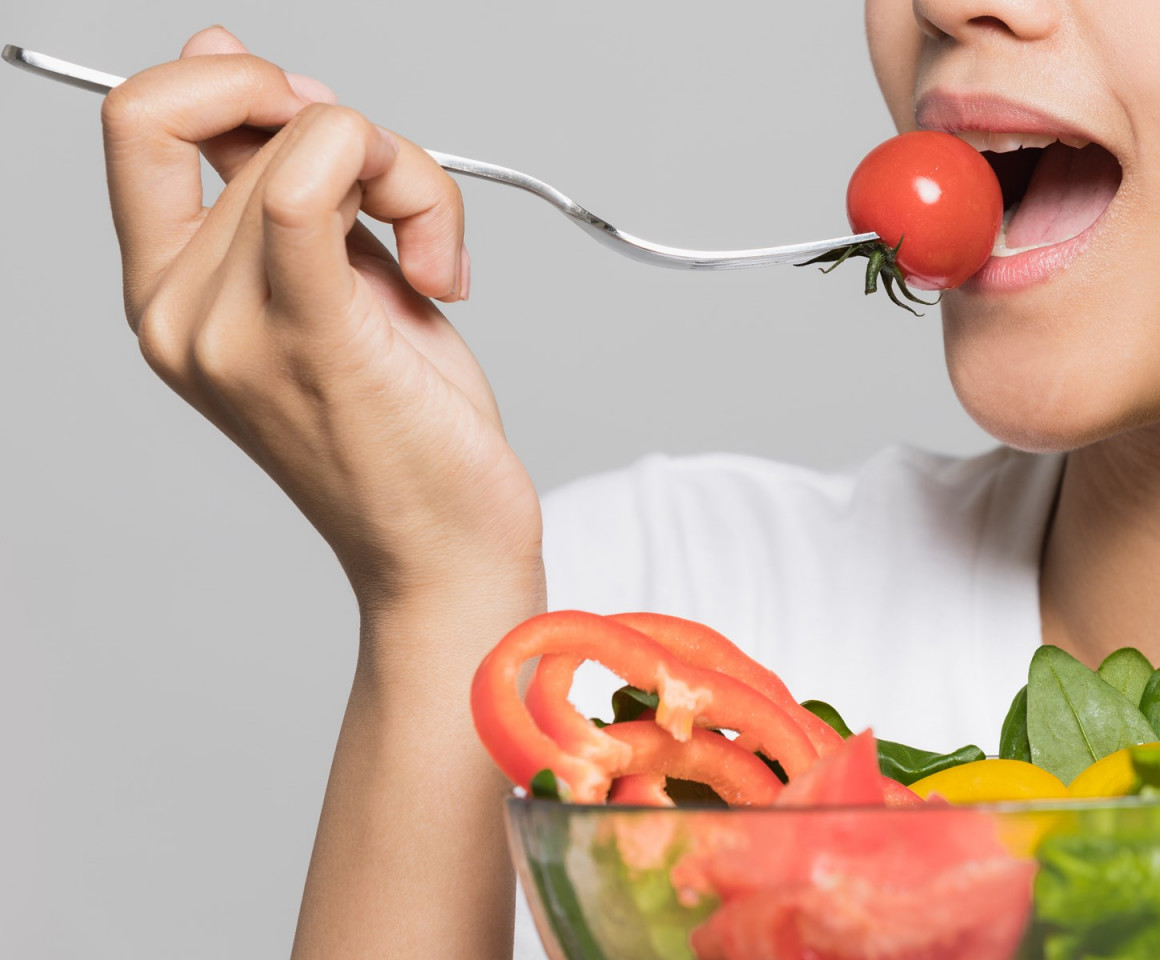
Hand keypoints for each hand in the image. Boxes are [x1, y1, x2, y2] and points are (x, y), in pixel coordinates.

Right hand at [101, 27, 542, 616]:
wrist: (443, 553)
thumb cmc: (403, 429)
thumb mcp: (334, 281)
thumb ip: (278, 177)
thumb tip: (221, 52)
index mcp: (171, 294)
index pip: (143, 119)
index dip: (236, 83)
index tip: (322, 126)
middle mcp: (179, 314)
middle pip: (263, 123)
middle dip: (366, 138)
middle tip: (413, 216)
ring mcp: (230, 333)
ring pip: (317, 144)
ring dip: (412, 178)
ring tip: (437, 267)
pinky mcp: (309, 345)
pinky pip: (307, 191)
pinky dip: (390, 179)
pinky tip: (435, 267)